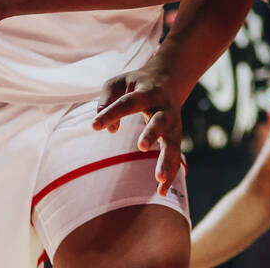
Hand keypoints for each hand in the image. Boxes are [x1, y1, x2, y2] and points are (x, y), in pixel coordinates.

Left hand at [93, 63, 184, 196]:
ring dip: (167, 161)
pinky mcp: (175, 136)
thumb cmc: (136, 83)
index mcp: (147, 92)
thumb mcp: (119, 82)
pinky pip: (175, 156)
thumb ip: (107, 99)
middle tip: (142, 147)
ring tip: (159, 179)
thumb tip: (107, 128)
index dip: (111, 113)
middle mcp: (163, 108)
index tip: (94, 125)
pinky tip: (161, 192)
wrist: (169, 77)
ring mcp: (172, 123)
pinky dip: (171, 174)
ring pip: (172, 143)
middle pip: (159, 121)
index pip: (127, 103)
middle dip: (152, 133)